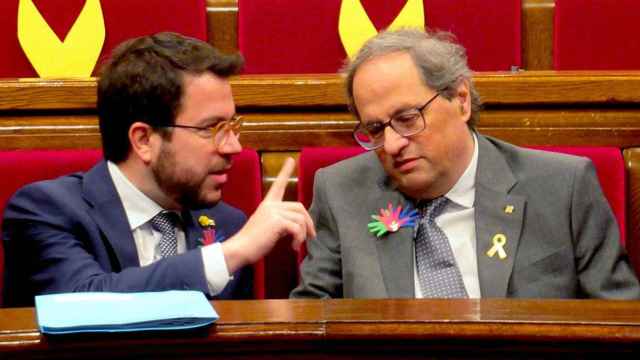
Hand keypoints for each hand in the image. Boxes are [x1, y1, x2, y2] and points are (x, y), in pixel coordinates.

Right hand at [221, 157, 315, 272]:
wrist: (240, 249)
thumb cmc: (253, 242)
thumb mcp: (267, 226)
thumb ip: (280, 220)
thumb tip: (298, 225)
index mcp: (267, 204)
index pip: (278, 184)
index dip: (285, 171)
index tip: (291, 159)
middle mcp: (271, 205)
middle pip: (299, 207)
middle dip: (308, 222)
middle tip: (311, 236)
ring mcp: (273, 212)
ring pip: (300, 219)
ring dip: (303, 234)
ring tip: (296, 245)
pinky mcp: (277, 221)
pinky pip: (297, 228)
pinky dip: (299, 239)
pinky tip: (293, 247)